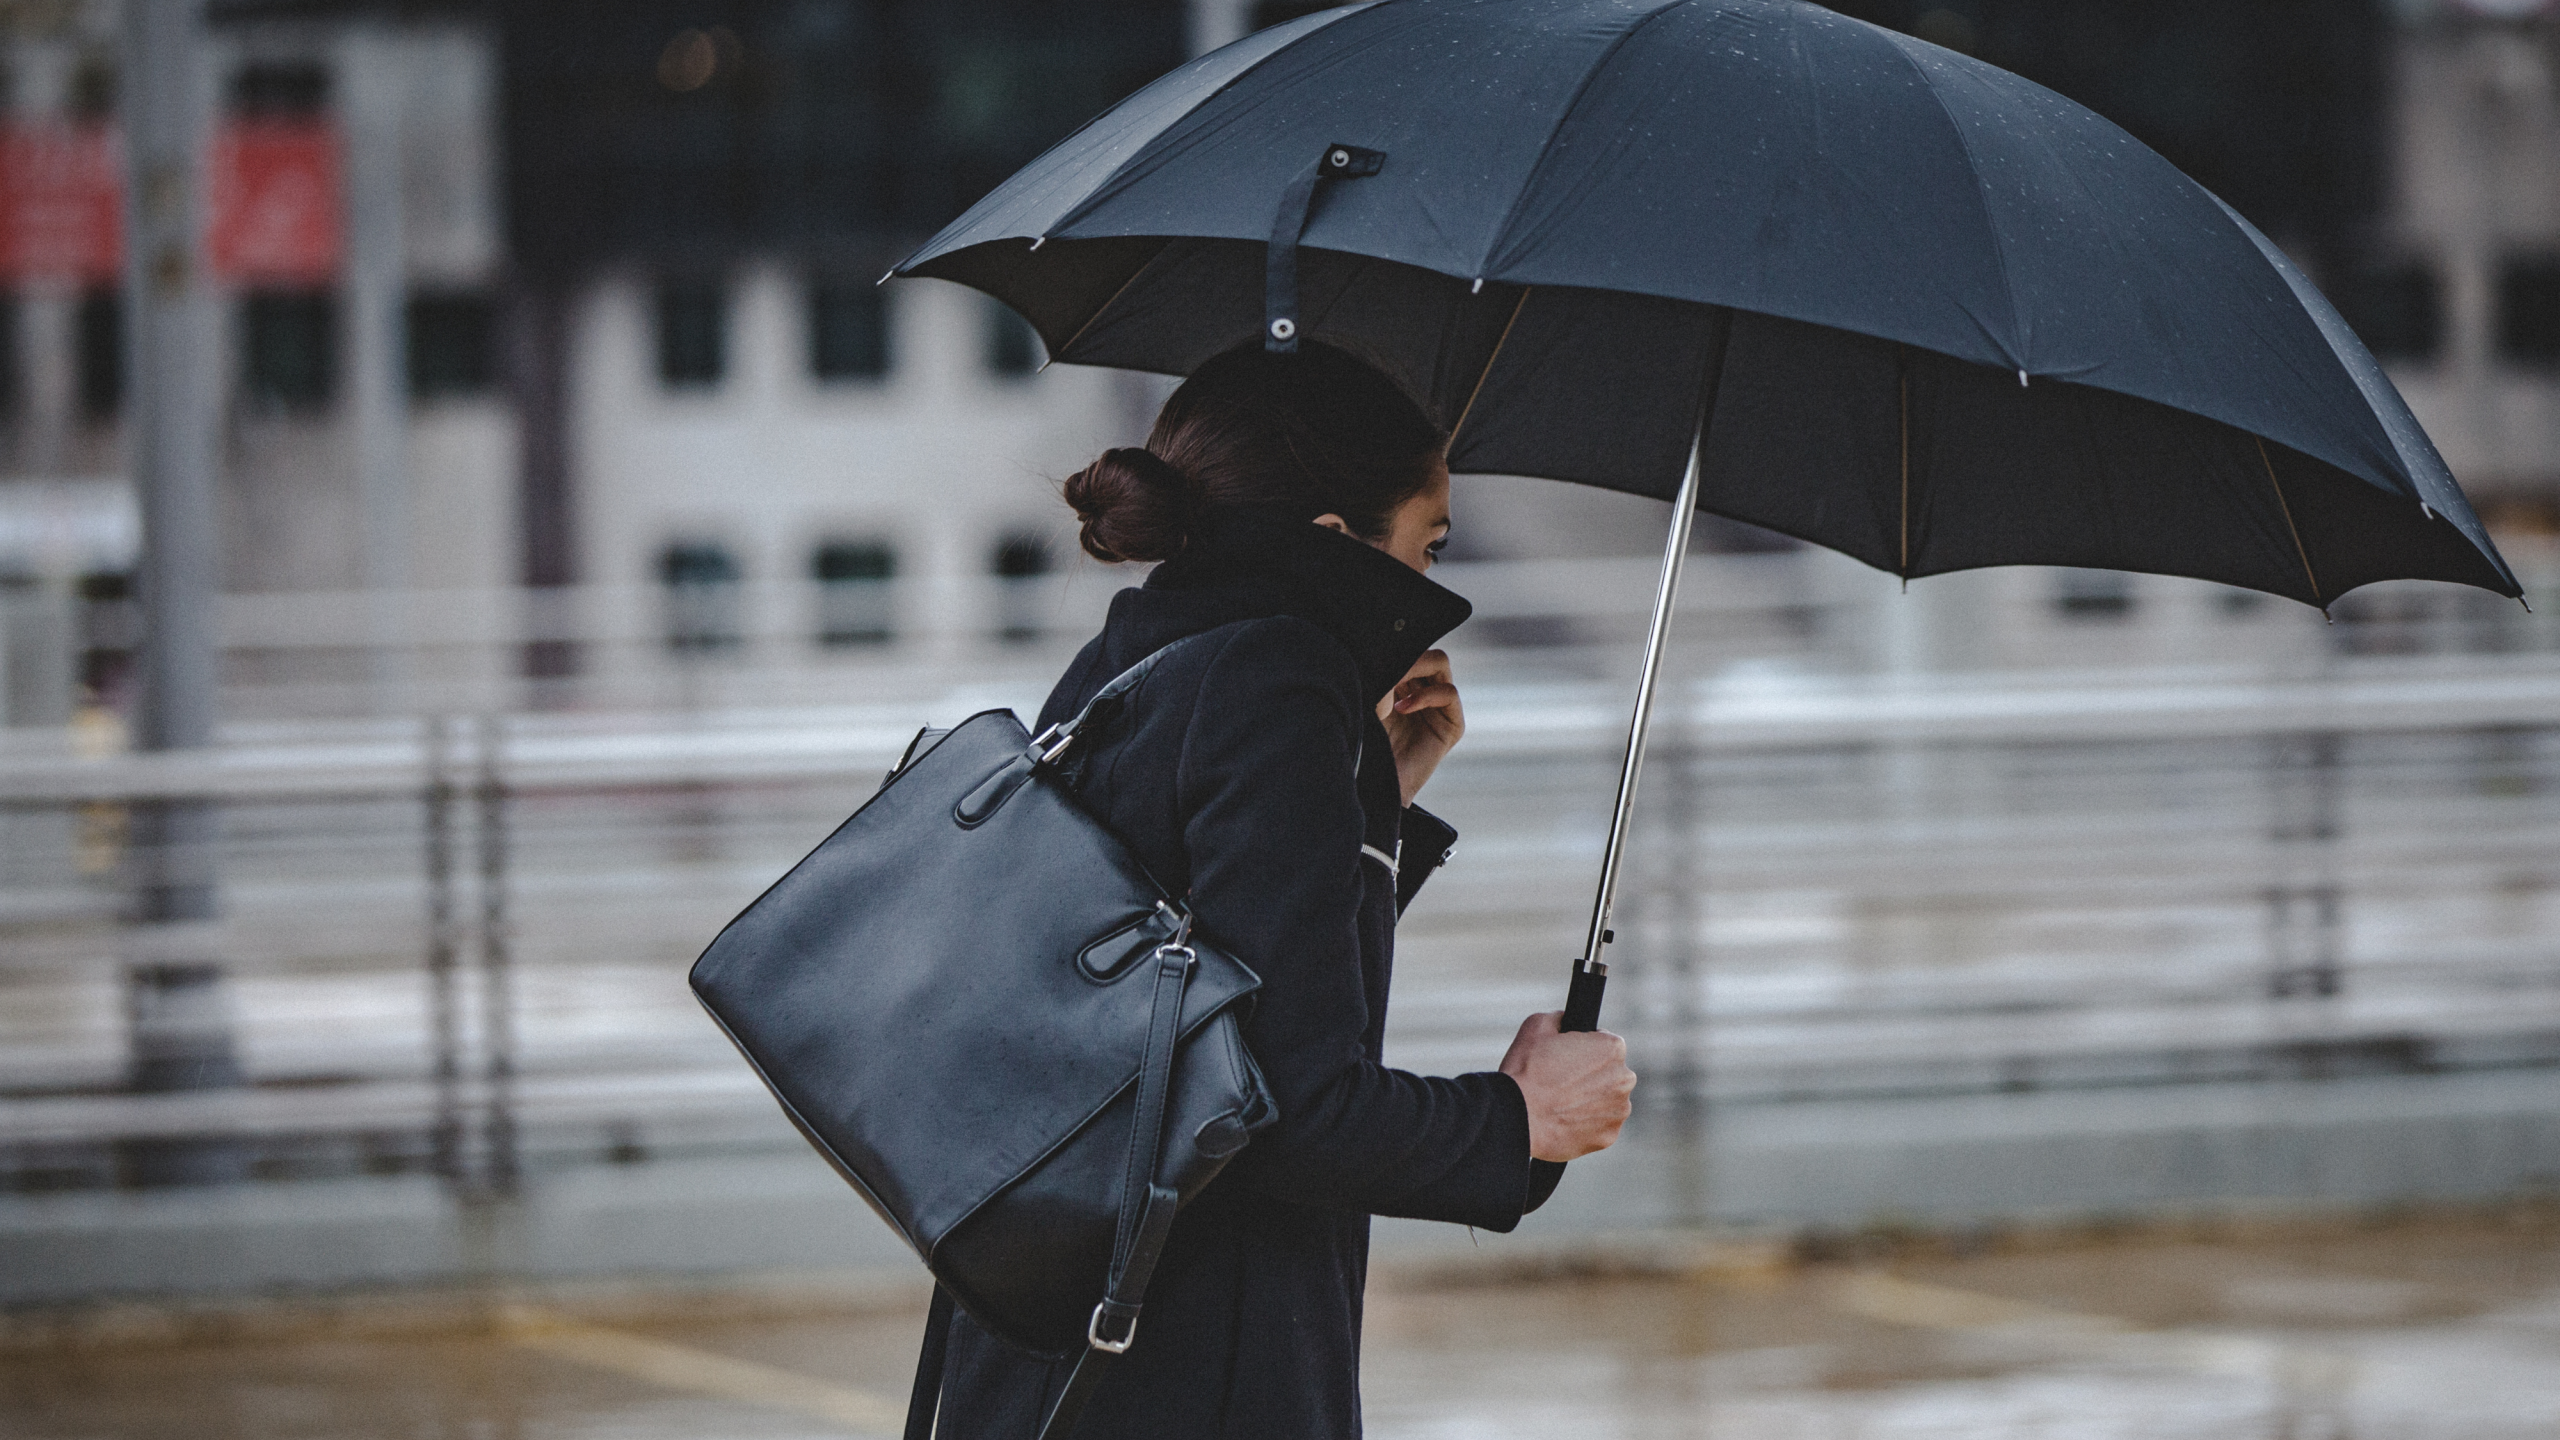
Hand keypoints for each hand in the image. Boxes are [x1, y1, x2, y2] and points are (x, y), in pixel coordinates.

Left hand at [1378, 649, 1462, 806]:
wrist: (1369, 784)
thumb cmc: (1360, 741)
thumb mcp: (1368, 696)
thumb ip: (1386, 669)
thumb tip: (1399, 642)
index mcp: (1397, 683)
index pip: (1408, 648)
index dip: (1398, 643)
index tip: (1379, 644)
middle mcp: (1418, 692)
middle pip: (1426, 651)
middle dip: (1409, 655)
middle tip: (1390, 667)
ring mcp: (1437, 708)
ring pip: (1440, 664)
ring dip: (1416, 669)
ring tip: (1393, 689)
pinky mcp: (1451, 727)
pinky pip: (1449, 693)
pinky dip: (1428, 694)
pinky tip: (1403, 707)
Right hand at [1498, 1011, 1634, 1162]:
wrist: (1514, 1116)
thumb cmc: (1525, 1070)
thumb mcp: (1537, 1025)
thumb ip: (1561, 1018)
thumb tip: (1565, 1021)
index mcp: (1612, 1048)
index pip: (1604, 1043)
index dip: (1583, 1049)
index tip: (1566, 1059)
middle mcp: (1624, 1079)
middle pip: (1610, 1073)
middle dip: (1591, 1076)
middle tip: (1562, 1082)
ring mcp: (1618, 1111)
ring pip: (1607, 1101)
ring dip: (1591, 1101)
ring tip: (1560, 1103)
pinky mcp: (1608, 1137)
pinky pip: (1600, 1126)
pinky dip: (1586, 1124)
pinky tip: (1563, 1120)